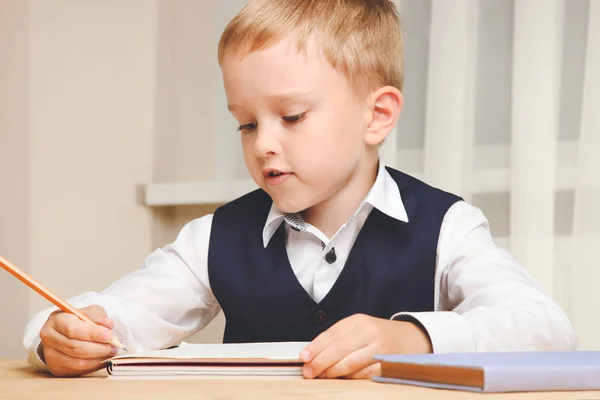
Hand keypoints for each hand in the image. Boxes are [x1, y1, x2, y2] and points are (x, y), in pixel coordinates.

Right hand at [39, 305, 119, 376]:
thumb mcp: (90, 312)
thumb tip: (108, 324)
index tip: (109, 335)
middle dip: (98, 348)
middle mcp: (49, 337)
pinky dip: (94, 365)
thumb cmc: (80, 321)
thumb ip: (99, 316)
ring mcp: (50, 355)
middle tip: (114, 346)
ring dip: (98, 358)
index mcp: (56, 320)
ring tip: (111, 352)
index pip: (72, 329)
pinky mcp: (57, 368)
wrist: (67, 333)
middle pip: (75, 347)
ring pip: (77, 361)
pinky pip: (78, 370)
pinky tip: (103, 358)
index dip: (92, 333)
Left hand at [300, 313, 431, 378]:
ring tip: (323, 376)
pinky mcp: (388, 364)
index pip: (332, 334)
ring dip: (334, 372)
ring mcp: (380, 349)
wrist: (412, 338)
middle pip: (340, 349)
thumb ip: (338, 338)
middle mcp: (369, 332)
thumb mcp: (359, 328)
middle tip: (309, 372)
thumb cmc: (379, 334)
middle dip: (321, 362)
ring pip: (351, 363)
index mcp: (358, 321)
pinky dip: (351, 377)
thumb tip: (313, 353)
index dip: (316, 347)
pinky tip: (342, 378)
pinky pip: (364, 374)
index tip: (304, 357)